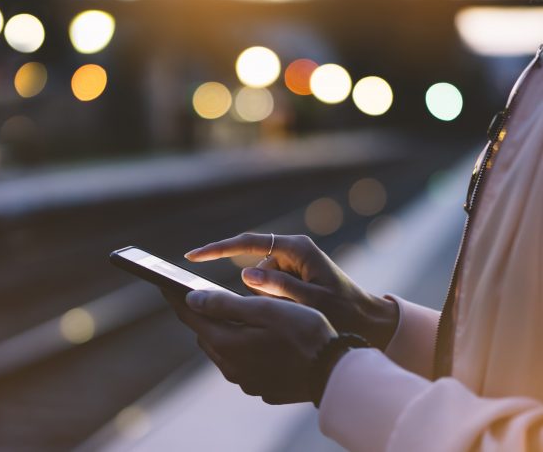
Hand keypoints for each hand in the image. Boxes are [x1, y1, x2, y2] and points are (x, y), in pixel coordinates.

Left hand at [162, 289, 336, 403]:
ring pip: (222, 350)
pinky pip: (240, 363)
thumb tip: (191, 299)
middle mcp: (230, 366)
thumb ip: (225, 304)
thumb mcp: (265, 309)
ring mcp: (245, 380)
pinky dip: (240, 348)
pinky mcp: (260, 387)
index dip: (176, 297)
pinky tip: (252, 338)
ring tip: (226, 313)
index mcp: (227, 343)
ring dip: (221, 332)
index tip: (164, 283)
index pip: (191, 316)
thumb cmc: (304, 332)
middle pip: (205, 334)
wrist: (335, 371)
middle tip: (198, 295)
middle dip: (201, 314)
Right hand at [185, 233, 397, 349]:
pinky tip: (294, 311)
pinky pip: (270, 286)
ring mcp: (292, 262)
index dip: (218, 249)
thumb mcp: (312, 302)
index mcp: (297, 249)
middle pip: (254, 262)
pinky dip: (273, 300)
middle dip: (257, 287)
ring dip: (269, 297)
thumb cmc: (345, 311)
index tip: (193, 256)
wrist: (368, 320)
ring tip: (299, 311)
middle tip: (278, 304)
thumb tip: (245, 274)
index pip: (249, 243)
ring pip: (261, 278)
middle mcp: (293, 250)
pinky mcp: (293, 275)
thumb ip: (279, 287)